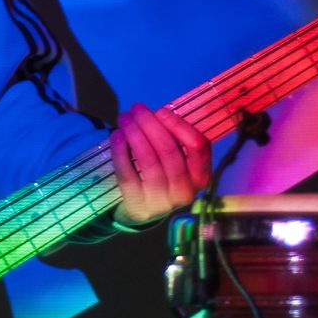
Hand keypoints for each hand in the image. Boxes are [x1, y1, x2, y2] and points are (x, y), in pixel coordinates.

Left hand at [110, 103, 211, 225]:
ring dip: (134, 133)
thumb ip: (175, 140)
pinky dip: (120, 150)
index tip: (161, 111)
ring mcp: (161, 201)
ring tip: (124, 118)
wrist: (144, 209)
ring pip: (148, 160)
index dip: (178, 125)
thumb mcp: (178, 161)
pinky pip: (128, 173)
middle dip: (150, 124)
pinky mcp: (138, 204)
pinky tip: (117, 135)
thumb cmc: (164, 174)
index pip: (198, 146)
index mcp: (200, 176)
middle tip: (136, 108)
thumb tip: (156, 113)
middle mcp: (184, 191)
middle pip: (169, 151)